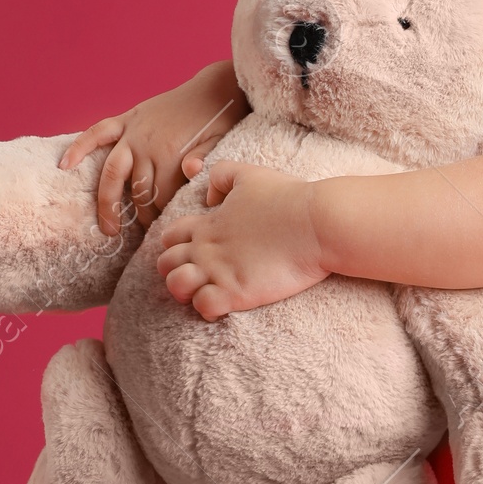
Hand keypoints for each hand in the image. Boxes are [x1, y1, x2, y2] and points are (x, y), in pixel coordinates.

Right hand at [60, 63, 247, 235]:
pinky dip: (80, 147)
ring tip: (107, 225)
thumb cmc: (220, 120)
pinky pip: (98, 132)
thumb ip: (203, 159)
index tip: (159, 229)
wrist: (214, 88)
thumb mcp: (219, 142)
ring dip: (107, 200)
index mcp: (170, 153)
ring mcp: (133, 132)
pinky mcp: (127, 119)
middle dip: (135, 216)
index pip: (158, 196)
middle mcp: (146, 144)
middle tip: (133, 236)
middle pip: (135, 190)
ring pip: (112, 171)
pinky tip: (65, 164)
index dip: (158, 215)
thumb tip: (191, 172)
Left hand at [155, 160, 328, 318]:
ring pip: (175, 286)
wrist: (317, 222)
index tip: (201, 250)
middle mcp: (207, 248)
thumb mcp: (250, 174)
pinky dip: (208, 309)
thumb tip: (208, 197)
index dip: (178, 245)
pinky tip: (225, 304)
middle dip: (175, 271)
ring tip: (208, 291)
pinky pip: (203, 307)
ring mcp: (219, 271)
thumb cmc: (288, 197)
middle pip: (165, 264)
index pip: (170, 236)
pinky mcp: (236, 292)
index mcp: (208, 223)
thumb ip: (222, 176)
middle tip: (201, 275)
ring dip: (186, 291)